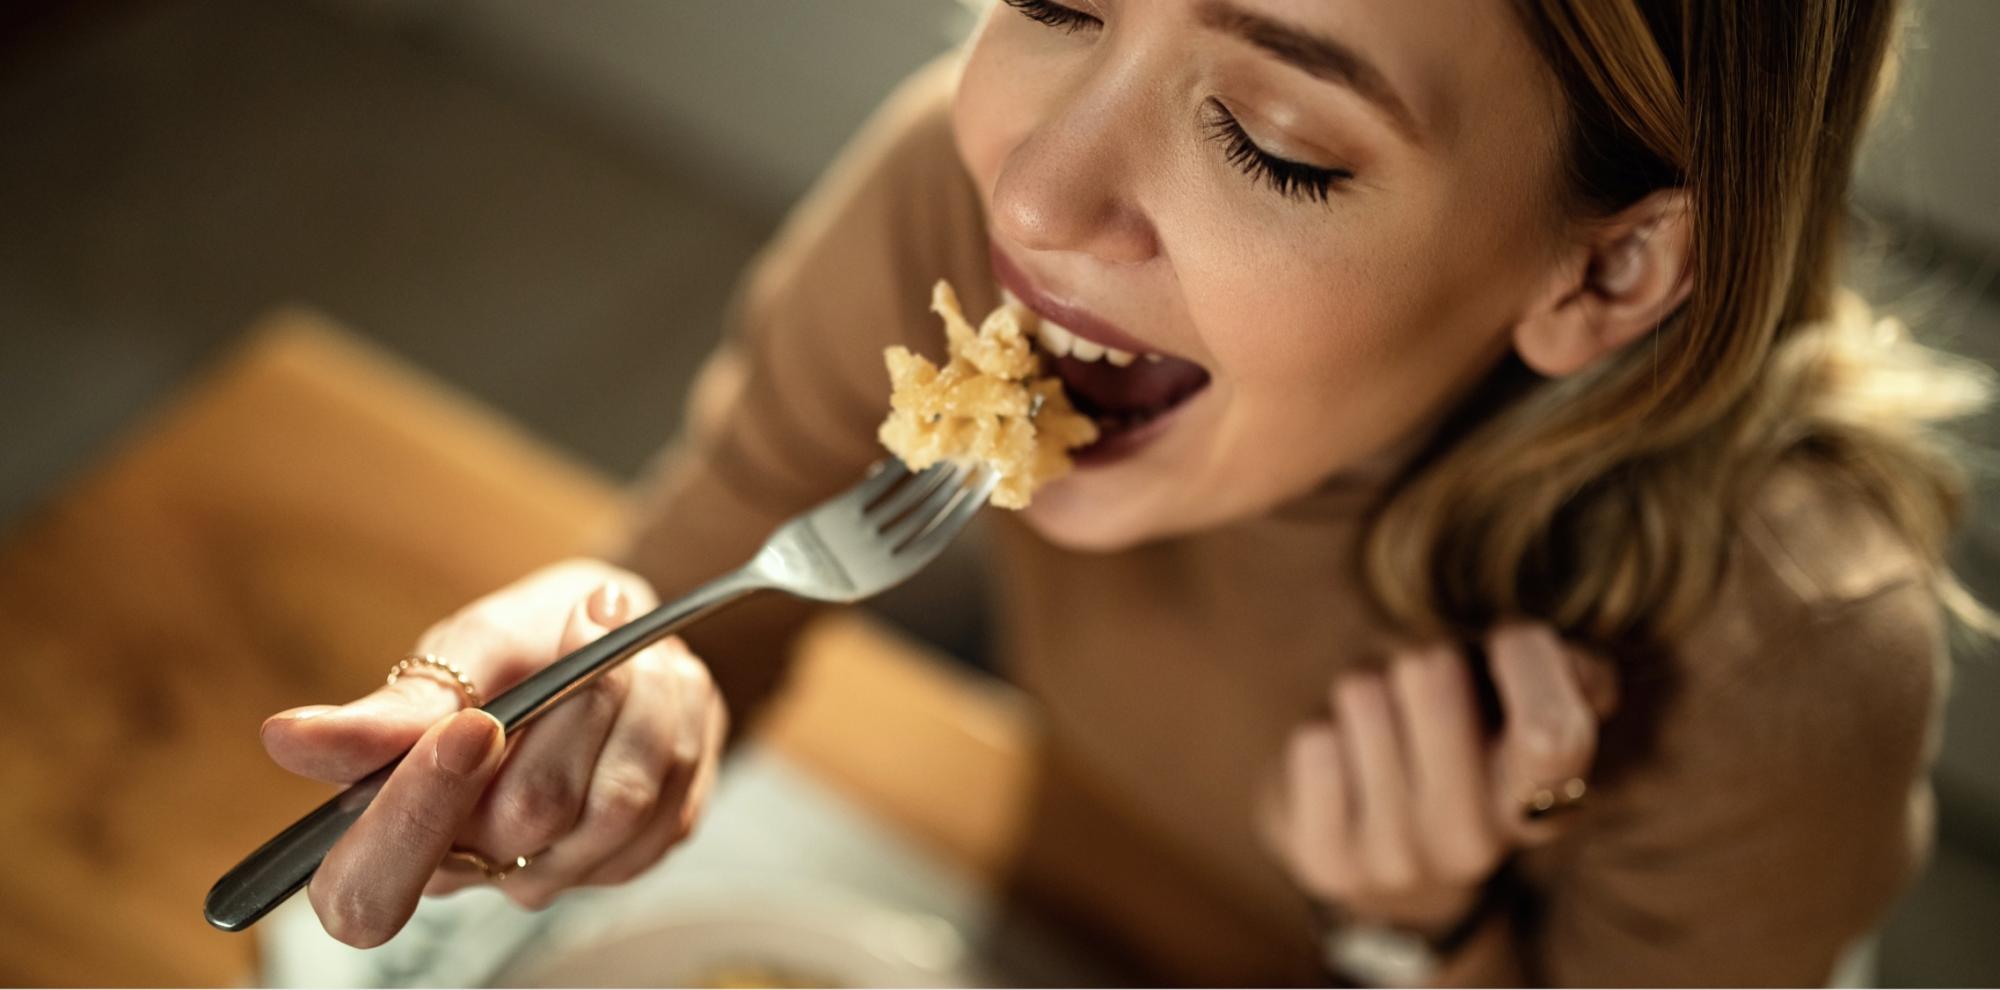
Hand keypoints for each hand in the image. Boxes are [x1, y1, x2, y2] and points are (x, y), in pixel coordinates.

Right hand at [259, 559, 726, 946]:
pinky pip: (670, 799)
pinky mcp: (632, 856)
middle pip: (526, 819)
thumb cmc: (524, 643)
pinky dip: (674, 722)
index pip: (368, 891)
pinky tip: (655, 686)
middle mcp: (473, 866)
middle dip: (573, 706)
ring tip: (629, 644)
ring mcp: (557, 870)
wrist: (621, 632)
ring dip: (637, 701)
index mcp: (393, 826)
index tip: (470, 725)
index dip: (413, 818)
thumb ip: (395, 709)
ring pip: (616, 804)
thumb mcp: (460, 651)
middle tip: (587, 621)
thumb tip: (288, 739)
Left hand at [1260, 622, 1616, 934]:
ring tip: (1383, 730)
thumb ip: (1564, 676)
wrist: (1391, 866)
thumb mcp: (1524, 716)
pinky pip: (1315, 743)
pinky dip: (1323, 730)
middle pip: (1429, 671)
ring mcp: (1399, 859)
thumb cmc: (1466, 753)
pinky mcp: (1329, 860)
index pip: (1551, 733)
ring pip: (1361, 694)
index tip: (1507, 640)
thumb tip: (1564, 662)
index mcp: (1544, 805)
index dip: (1527, 662)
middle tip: (1425, 690)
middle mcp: (1475, 844)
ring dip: (1365, 689)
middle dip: (1422, 657)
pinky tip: (1346, 764)